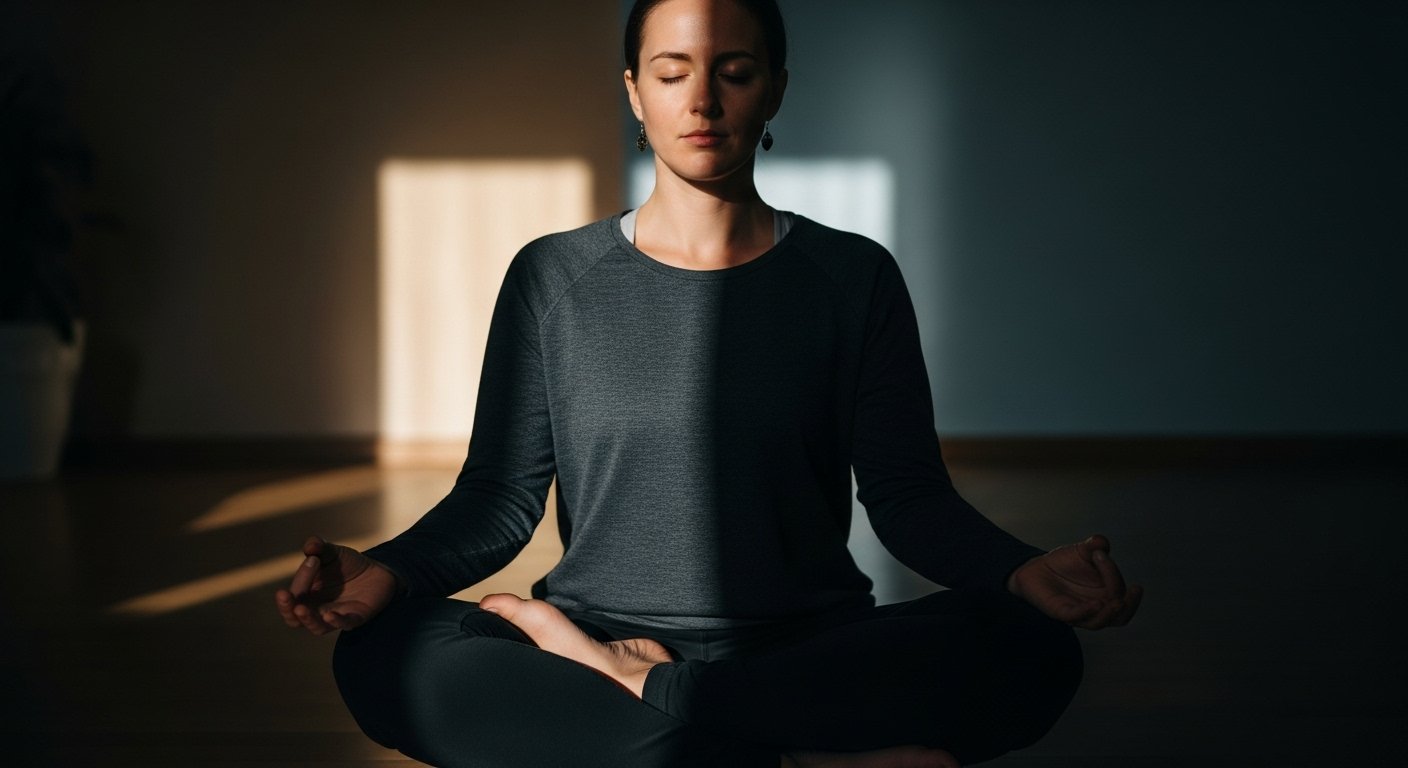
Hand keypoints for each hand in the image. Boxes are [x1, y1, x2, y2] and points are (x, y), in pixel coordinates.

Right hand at [274, 536, 398, 635]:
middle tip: (283, 595)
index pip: (294, 594)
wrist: (377, 571)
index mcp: (307, 595)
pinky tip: (330, 615)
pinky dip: (336, 621)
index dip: (300, 579)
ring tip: (300, 608)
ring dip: (307, 619)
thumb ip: (320, 547)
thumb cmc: (348, 565)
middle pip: (294, 619)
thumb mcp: (332, 553)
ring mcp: (336, 616)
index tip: (314, 560)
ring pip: (317, 627)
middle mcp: (317, 610)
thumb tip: (310, 545)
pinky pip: (344, 624)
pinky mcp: (356, 618)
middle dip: (286, 608)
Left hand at [1007, 534, 1141, 629]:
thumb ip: (1094, 546)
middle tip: (1136, 589)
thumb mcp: (1082, 551)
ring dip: (1110, 613)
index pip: (1119, 590)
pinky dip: (1087, 612)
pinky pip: (1075, 617)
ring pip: (1100, 622)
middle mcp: (1097, 608)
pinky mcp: (1060, 613)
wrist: (1037, 569)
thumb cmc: (1065, 563)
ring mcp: (1079, 613)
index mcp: (1107, 594)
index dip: (1113, 571)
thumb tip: (1101, 541)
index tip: (1099, 553)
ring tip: (1118, 602)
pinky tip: (1096, 604)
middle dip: (1131, 604)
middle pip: (1120, 615)